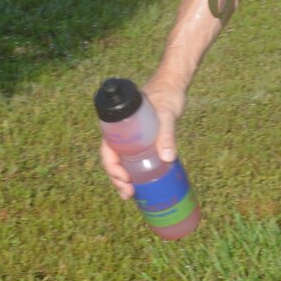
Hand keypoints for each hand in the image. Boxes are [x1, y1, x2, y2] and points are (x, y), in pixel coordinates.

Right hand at [97, 74, 187, 200]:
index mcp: (119, 125)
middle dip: (117, 179)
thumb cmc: (167, 95)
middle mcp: (121, 133)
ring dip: (123, 179)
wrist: (173, 84)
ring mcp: (131, 137)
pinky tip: (140, 184)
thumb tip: (168, 158)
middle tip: (128, 193)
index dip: (112, 168)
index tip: (125, 179)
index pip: (107, 150)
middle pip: (112, 159)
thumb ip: (166, 134)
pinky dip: (134, 172)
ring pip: (121, 161)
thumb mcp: (167, 115)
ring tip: (130, 195)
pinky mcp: (142, 140)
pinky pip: (133, 158)